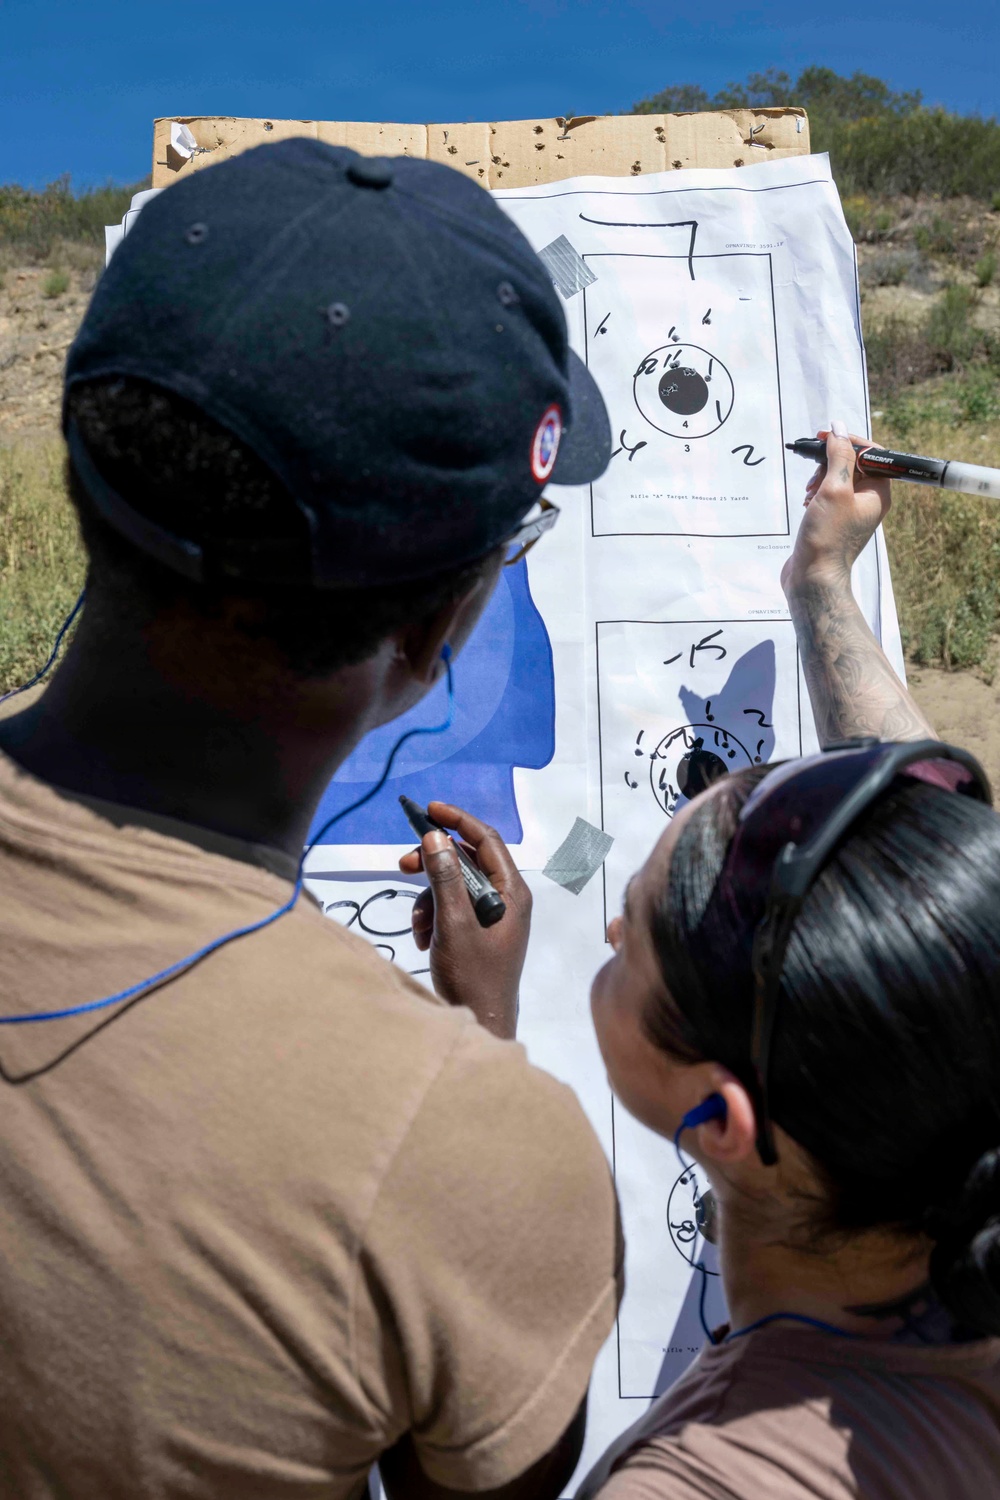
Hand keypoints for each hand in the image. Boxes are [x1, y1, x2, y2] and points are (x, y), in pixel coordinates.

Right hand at [398, 802, 530, 1039]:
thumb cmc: (473, 977)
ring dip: (428, 901)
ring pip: (452, 886)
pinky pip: (450, 908)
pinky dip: (432, 918)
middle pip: (466, 861)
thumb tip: (435, 838)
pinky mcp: (477, 931)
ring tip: (420, 928)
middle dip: (433, 865)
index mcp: (511, 892)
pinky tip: (425, 941)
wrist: (480, 1023)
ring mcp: (492, 916)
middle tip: (402, 865)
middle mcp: (505, 899)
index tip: (429, 810)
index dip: (458, 821)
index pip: (487, 840)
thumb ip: (445, 878)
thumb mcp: (454, 923)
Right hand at [781, 422, 890, 597]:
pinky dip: (816, 492)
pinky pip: (828, 495)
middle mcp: (869, 501)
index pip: (871, 454)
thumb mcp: (835, 489)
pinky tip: (807, 501)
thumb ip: (838, 456)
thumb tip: (839, 430)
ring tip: (809, 492)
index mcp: (879, 492)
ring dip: (820, 478)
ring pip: (837, 479)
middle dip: (830, 463)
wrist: (813, 577)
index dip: (849, 441)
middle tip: (815, 474)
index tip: (826, 437)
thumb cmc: (828, 536)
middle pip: (853, 464)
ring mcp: (852, 511)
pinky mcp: (835, 520)